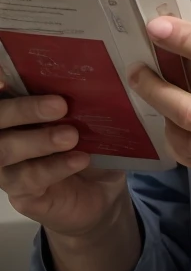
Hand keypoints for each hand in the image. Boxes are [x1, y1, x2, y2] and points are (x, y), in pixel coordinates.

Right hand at [0, 85, 127, 238]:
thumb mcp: (86, 117)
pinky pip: (28, 179)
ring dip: (38, 141)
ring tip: (71, 136)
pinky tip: (79, 159)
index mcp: (17, 112)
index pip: (1, 97)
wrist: (102, 190)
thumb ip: (75, 99)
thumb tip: (86, 76)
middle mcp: (4, 137)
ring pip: (5, 152)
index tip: (6, 78)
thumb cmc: (88, 143)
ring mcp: (8, 168)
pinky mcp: (21, 194)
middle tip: (60, 105)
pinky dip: (55, 167)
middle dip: (22, 110)